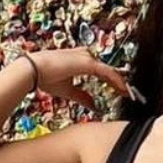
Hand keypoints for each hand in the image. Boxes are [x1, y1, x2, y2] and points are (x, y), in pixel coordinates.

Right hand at [20, 47, 141, 110]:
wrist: (34, 70)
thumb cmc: (46, 77)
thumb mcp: (68, 90)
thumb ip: (82, 96)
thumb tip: (93, 106)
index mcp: (80, 61)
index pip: (101, 71)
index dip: (111, 80)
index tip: (119, 91)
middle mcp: (85, 57)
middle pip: (107, 69)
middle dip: (118, 82)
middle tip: (127, 93)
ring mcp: (87, 58)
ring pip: (109, 70)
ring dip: (120, 82)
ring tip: (128, 93)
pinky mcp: (88, 63)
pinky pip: (107, 72)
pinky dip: (117, 81)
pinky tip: (123, 89)